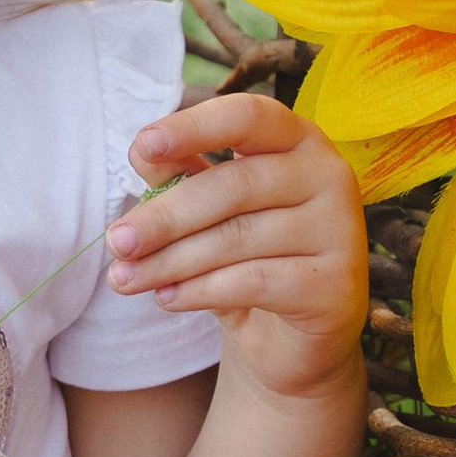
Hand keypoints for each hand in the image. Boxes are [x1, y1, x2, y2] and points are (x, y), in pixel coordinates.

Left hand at [105, 91, 369, 406]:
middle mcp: (328, 175)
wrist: (291, 339)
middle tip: (116, 242)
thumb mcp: (207, 212)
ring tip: (125, 279)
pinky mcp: (336, 285)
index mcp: (296, 139)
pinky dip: (201, 291)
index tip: (144, 146)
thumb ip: (181, 175)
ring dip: (171, 261)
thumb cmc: (245, 257)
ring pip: (239, 238)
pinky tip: (168, 298)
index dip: (195, 127)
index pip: (248, 116)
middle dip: (166, 217)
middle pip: (235, 185)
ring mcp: (340, 230)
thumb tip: (143, 152)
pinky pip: (255, 282)